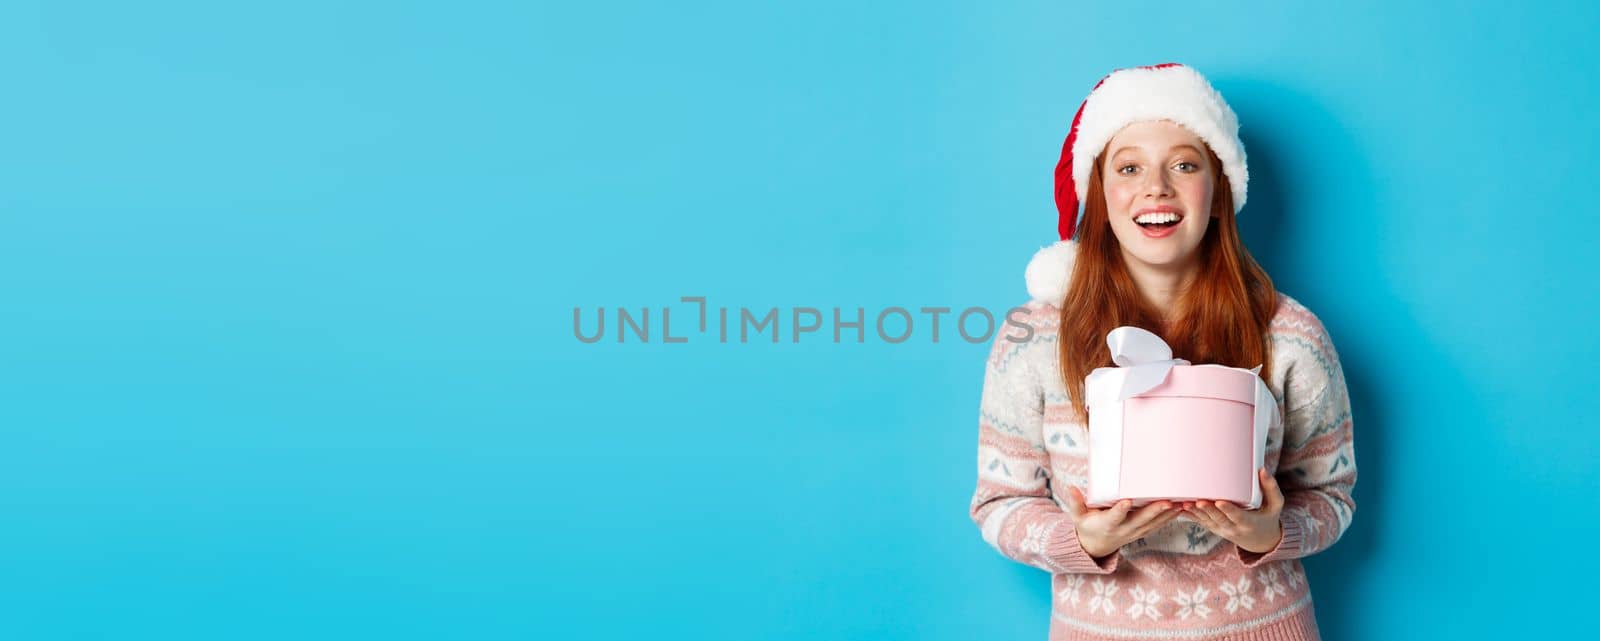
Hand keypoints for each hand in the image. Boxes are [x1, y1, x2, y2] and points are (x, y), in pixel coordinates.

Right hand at [1062, 485, 1179, 558]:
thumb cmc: (1087, 525)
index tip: (1127, 501)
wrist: (1097, 545)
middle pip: (1141, 520)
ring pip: (1154, 524)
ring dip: (1168, 515)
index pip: (1114, 517)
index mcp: (1108, 524)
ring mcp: (1136, 532)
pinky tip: (1182, 508)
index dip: (1120, 510)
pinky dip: (1170, 518)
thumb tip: (1070, 487)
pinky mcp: (1143, 531)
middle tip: (1166, 501)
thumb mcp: (1078, 516)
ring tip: (1181, 503)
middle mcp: (1124, 529)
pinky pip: (1159, 525)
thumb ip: (1076, 503)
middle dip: (1154, 511)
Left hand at [1179, 468, 1285, 553]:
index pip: (1237, 516)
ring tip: (1185, 504)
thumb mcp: (1275, 505)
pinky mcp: (1214, 528)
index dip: (1228, 510)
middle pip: (1219, 519)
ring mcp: (1222, 530)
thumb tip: (1262, 469)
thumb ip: (1271, 488)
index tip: (1220, 502)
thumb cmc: (1268, 517)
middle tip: (1198, 502)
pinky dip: (1191, 516)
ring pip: (1207, 522)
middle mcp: (1234, 528)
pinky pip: (1201, 523)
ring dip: (1195, 514)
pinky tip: (1180, 508)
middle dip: (1208, 511)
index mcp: (1249, 522)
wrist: (1261, 540)